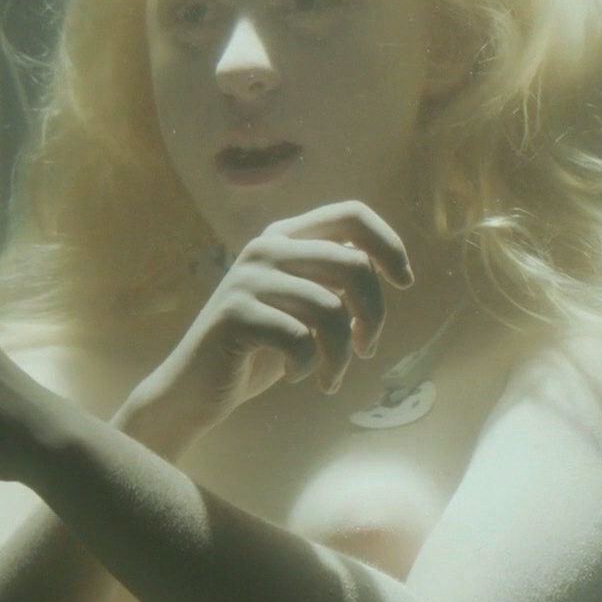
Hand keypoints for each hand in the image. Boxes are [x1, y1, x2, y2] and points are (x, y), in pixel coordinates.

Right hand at [121, 201, 413, 446]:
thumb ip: (333, 280)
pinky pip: (301, 340)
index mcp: (284, 237)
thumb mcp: (302, 306)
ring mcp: (248, 278)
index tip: (405, 282)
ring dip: (342, 354)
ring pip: (332, 310)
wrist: (197, 387)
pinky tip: (295, 375)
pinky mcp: (236, 314)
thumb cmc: (260, 349)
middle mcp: (266, 248)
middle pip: (354, 265)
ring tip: (331, 376)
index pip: (351, 214)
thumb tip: (384, 266)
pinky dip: (309, 366)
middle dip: (375, 315)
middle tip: (367, 348)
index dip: (389, 244)